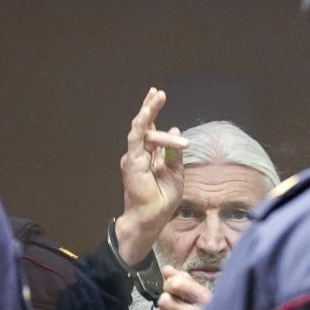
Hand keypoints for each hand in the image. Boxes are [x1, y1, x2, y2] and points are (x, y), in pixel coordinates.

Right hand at [115, 88, 188, 264]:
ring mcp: (134, 157)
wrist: (151, 217)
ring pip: (142, 129)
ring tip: (158, 95)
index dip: (154, 115)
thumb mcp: (175, 172)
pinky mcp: (133, 161)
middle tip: (158, 92)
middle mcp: (139, 154)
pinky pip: (137, 138)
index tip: (161, 99)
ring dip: (149, 111)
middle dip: (150, 107)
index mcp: (149, 157)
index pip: (150, 131)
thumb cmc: (162, 199)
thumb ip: (174, 153)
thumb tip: (176, 130)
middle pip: (143, 126)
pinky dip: (144, 123)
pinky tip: (148, 111)